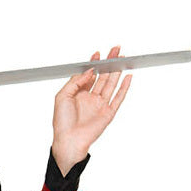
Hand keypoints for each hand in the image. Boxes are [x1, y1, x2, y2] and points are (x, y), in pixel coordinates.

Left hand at [52, 45, 131, 163]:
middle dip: (109, 63)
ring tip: (122, 58)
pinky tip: (128, 77)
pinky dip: (124, 88)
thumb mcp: (62, 96)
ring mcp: (100, 105)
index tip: (98, 54)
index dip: (94, 63)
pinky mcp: (108, 113)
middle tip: (115, 50)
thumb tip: (89, 70)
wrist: (68, 141)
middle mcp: (91, 98)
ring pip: (111, 84)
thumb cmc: (62, 122)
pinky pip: (119, 98)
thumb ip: (75, 81)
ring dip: (117, 71)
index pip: (89, 75)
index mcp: (79, 94)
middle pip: (103, 76)